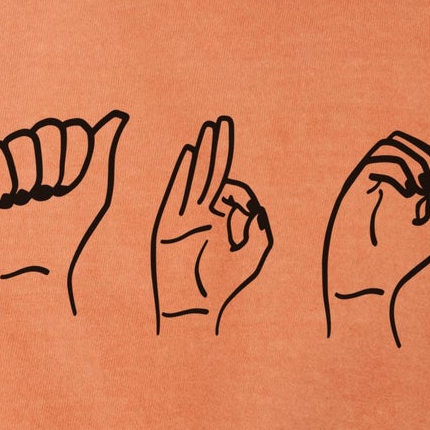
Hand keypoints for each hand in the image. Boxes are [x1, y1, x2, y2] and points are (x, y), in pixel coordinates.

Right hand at [0, 110, 127, 322]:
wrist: (38, 264)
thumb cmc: (67, 231)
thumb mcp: (94, 191)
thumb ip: (104, 151)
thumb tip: (119, 116)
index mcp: (60, 151)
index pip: (73, 128)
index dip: (76, 159)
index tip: (72, 189)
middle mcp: (33, 151)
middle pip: (47, 129)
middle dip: (54, 168)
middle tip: (50, 197)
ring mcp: (6, 160)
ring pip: (21, 139)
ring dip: (30, 177)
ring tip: (28, 203)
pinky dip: (5, 182)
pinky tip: (7, 203)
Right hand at [151, 115, 272, 333]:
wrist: (191, 308)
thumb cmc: (224, 287)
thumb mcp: (254, 254)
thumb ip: (260, 229)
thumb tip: (253, 206)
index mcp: (224, 220)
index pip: (232, 190)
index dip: (241, 194)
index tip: (245, 215)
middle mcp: (204, 214)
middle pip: (213, 173)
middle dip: (219, 148)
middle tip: (223, 121)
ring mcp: (185, 217)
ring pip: (197, 176)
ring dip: (204, 152)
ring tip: (209, 128)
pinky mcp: (169, 223)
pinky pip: (178, 192)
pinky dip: (184, 173)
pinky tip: (191, 153)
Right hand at [321, 132, 429, 346]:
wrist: (369, 280)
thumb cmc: (402, 259)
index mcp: (399, 185)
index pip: (421, 154)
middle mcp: (381, 179)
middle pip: (404, 141)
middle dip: (426, 157)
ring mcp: (365, 183)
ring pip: (390, 144)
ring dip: (413, 160)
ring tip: (422, 189)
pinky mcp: (353, 189)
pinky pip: (378, 160)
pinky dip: (400, 171)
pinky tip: (408, 195)